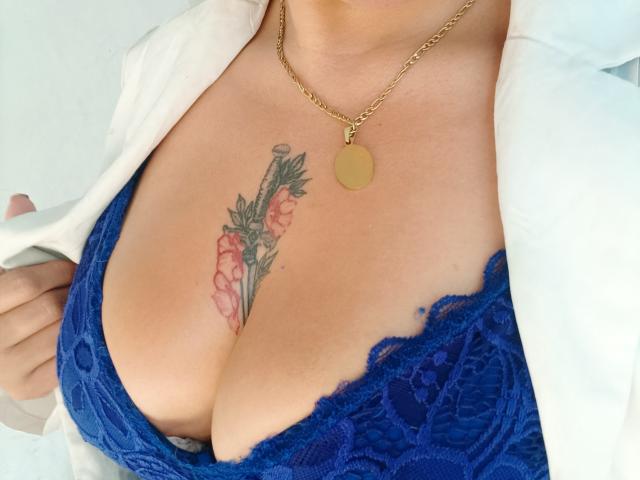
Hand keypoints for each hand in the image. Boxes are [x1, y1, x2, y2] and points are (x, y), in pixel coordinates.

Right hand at [0, 194, 76, 399]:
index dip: (54, 272)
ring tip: (82, 305)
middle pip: (47, 308)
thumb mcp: (7, 272)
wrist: (4, 355)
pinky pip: (66, 357)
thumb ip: (15, 241)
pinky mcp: (29, 387)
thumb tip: (21, 200)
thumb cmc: (10, 304)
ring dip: (78, 315)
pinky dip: (77, 340)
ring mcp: (7, 369)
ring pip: (60, 332)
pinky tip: (79, 330)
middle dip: (70, 292)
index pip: (22, 283)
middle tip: (82, 284)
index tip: (71, 266)